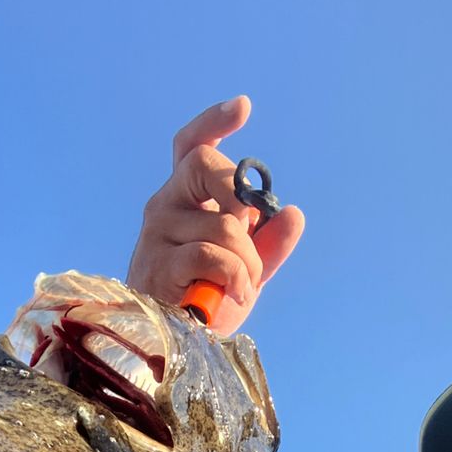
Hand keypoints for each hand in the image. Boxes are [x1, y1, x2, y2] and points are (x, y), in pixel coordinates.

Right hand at [127, 97, 304, 335]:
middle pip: (205, 164)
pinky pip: (213, 256)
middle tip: (250, 233)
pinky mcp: (159, 264)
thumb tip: (293, 214)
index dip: (214, 123)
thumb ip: (268, 243)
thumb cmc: (202, 300)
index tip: (244, 108)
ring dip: (248, 261)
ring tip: (242, 286)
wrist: (171, 343)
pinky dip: (235, 277)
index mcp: (183, 200)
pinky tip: (233, 295)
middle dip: (240, 195)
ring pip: (225, 225)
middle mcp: (165, 205)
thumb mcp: (244, 269)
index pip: (190, 147)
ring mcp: (158, 232)